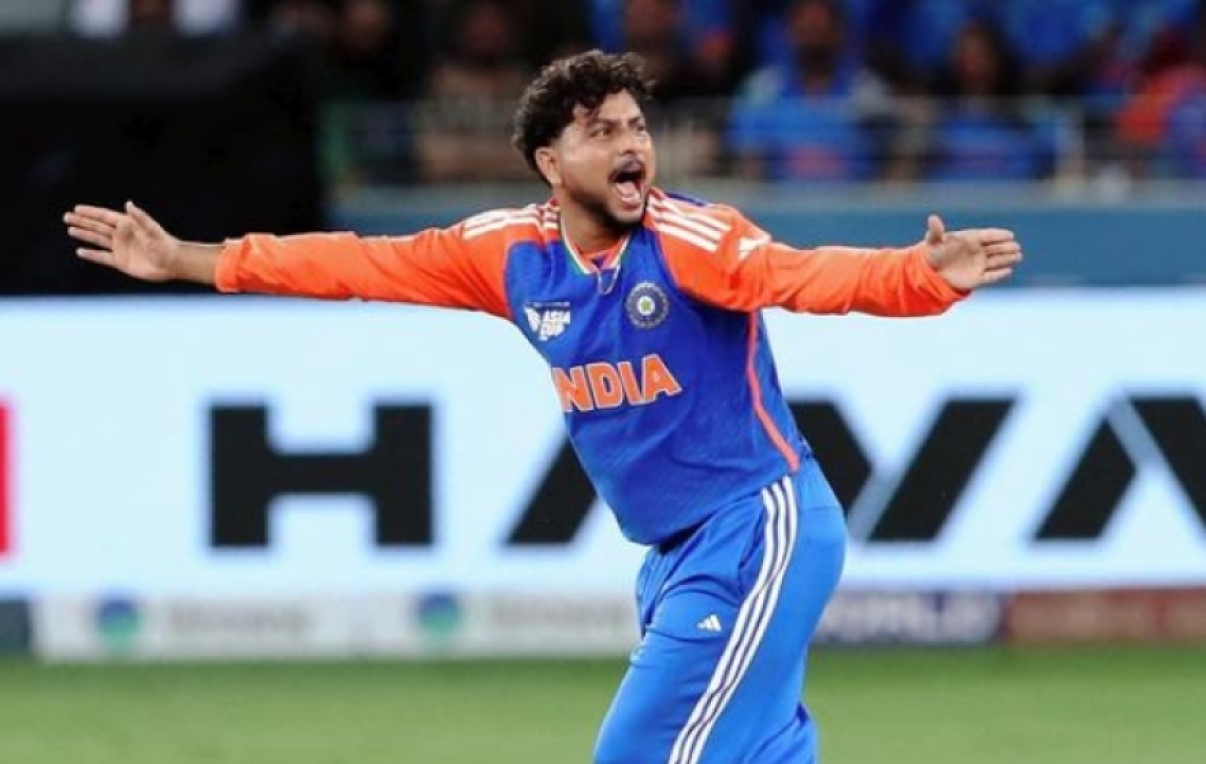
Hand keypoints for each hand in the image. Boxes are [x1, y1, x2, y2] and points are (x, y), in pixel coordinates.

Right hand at [64, 201, 180, 281]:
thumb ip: (140, 217)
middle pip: (98, 227)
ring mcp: (121, 248)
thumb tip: (128, 203)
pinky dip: (92, 255)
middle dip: (82, 222)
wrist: (172, 263)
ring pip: (98, 240)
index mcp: (128, 225)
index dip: (91, 213)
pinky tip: (80, 251)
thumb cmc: (165, 244)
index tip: (77, 209)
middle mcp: (122, 235)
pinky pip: (102, 257)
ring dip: (84, 235)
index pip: (105, 217)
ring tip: (70, 230)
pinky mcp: (121, 262)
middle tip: (66, 217)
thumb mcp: (152, 229)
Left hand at [922, 214, 1022, 291]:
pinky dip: (998, 275)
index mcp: (971, 239)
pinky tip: (1008, 271)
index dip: (998, 235)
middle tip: (1016, 246)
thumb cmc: (934, 253)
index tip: (1009, 235)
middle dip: (1006, 247)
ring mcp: (979, 264)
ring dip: (1007, 259)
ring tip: (1018, 256)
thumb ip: (935, 231)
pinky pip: (990, 277)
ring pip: (996, 261)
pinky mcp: (977, 278)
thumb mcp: (933, 241)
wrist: (932, 272)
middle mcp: (978, 251)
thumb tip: (932, 218)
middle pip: (996, 248)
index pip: (987, 235)